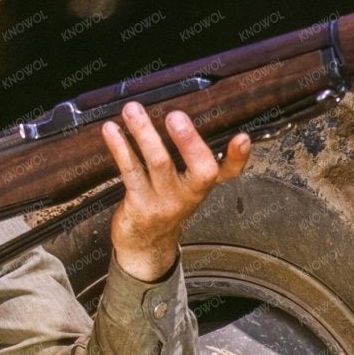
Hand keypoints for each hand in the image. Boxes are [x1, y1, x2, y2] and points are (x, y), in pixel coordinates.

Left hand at [101, 102, 251, 281]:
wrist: (145, 245)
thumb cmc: (164, 202)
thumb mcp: (184, 183)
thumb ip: (189, 153)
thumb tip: (181, 109)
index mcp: (203, 185)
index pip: (229, 172)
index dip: (238, 157)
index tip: (242, 139)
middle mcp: (190, 194)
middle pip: (200, 168)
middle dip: (189, 140)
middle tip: (175, 115)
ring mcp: (165, 201)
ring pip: (159, 163)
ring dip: (145, 134)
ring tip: (133, 110)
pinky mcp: (140, 205)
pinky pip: (130, 171)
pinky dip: (120, 148)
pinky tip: (111, 130)